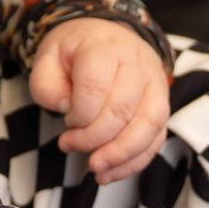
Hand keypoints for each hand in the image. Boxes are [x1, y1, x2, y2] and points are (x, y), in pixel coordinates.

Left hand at [27, 17, 170, 182]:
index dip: (78, 114)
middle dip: (94, 139)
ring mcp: (155, 83)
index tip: (66, 122)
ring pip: (148, 126)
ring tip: (96, 170)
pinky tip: (112, 172)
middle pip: (122, 110)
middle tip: (69, 145)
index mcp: (104, 46)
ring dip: (121, 155)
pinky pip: (157, 137)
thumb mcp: (47, 59)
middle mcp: (137, 62)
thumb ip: (46, 85)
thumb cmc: (74, 52)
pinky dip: (136, 161)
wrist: (105, 36)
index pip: (95, 88)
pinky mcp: (162, 104)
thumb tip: (68, 109)